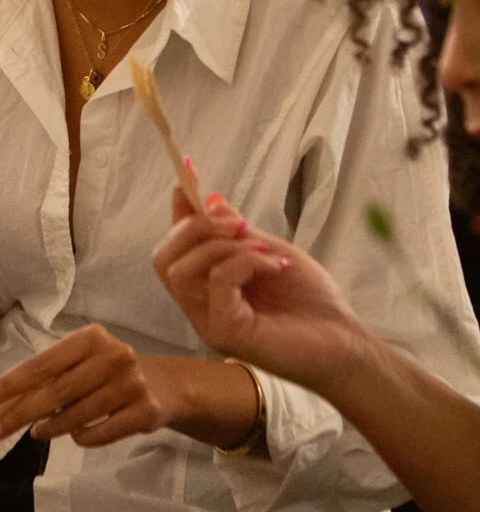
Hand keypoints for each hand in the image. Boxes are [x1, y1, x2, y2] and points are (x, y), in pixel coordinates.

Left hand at [0, 324, 166, 447]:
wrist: (165, 385)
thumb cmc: (109, 372)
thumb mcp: (84, 362)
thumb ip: (51, 377)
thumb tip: (3, 402)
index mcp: (91, 338)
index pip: (42, 363)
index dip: (9, 384)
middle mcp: (113, 356)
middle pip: (55, 392)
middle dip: (19, 413)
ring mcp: (131, 385)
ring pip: (75, 416)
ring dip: (49, 428)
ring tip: (37, 432)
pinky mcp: (144, 413)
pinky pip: (98, 434)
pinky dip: (80, 438)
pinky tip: (76, 435)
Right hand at [154, 189, 364, 394]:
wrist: (346, 343)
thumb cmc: (312, 303)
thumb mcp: (271, 251)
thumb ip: (237, 233)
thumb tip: (208, 198)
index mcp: (208, 287)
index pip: (174, 246)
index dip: (178, 207)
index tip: (189, 168)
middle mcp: (201, 307)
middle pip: (165, 257)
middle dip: (196, 227)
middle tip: (240, 224)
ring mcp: (210, 322)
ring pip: (182, 270)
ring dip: (220, 245)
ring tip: (260, 246)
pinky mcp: (227, 333)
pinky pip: (217, 283)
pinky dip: (243, 262)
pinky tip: (272, 265)